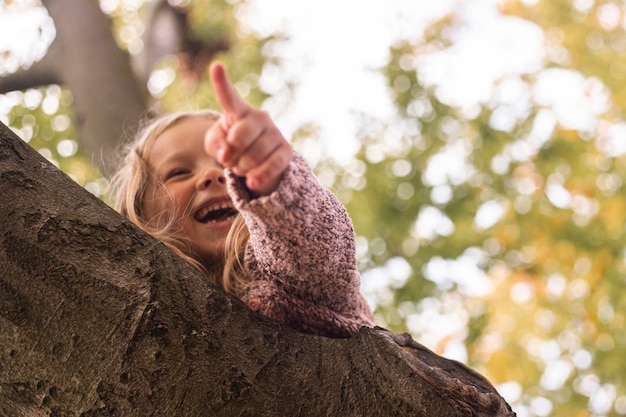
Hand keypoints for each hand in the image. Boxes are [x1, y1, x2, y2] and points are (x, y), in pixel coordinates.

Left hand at [205, 62, 292, 195]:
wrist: (257, 160)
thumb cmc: (232, 146)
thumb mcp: (216, 144)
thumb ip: (215, 144)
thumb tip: (226, 153)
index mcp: (239, 111)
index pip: (228, 97)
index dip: (221, 83)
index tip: (216, 66)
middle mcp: (260, 118)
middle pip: (239, 137)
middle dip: (230, 154)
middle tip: (229, 159)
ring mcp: (275, 134)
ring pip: (253, 156)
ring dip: (241, 168)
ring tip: (241, 167)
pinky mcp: (286, 151)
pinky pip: (272, 165)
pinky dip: (260, 176)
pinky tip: (252, 183)